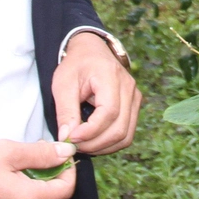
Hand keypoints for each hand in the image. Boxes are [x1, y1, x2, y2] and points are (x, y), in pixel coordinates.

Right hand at [0, 138, 77, 198]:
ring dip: (41, 187)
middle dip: (56, 177)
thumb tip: (66, 152)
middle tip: (43, 155)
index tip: (61, 154)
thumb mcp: (8, 152)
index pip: (66, 190)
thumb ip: (40, 153)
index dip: (69, 170)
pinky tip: (11, 180)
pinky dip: (26, 196)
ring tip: (25, 165)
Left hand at [52, 31, 140, 155]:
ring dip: (103, 147)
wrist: (91, 51)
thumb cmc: (76, 65)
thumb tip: (66, 138)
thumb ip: (65, 111)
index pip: (108, 112)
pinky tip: (93, 142)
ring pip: (126, 135)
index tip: (71, 138)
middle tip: (74, 146)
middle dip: (95, 143)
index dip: (91, 131)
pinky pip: (127, 133)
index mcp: (111, 76)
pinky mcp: (134, 107)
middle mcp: (128, 87)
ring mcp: (135, 97)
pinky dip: (110, 144)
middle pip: (119, 128)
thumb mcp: (63, 84)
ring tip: (82, 145)